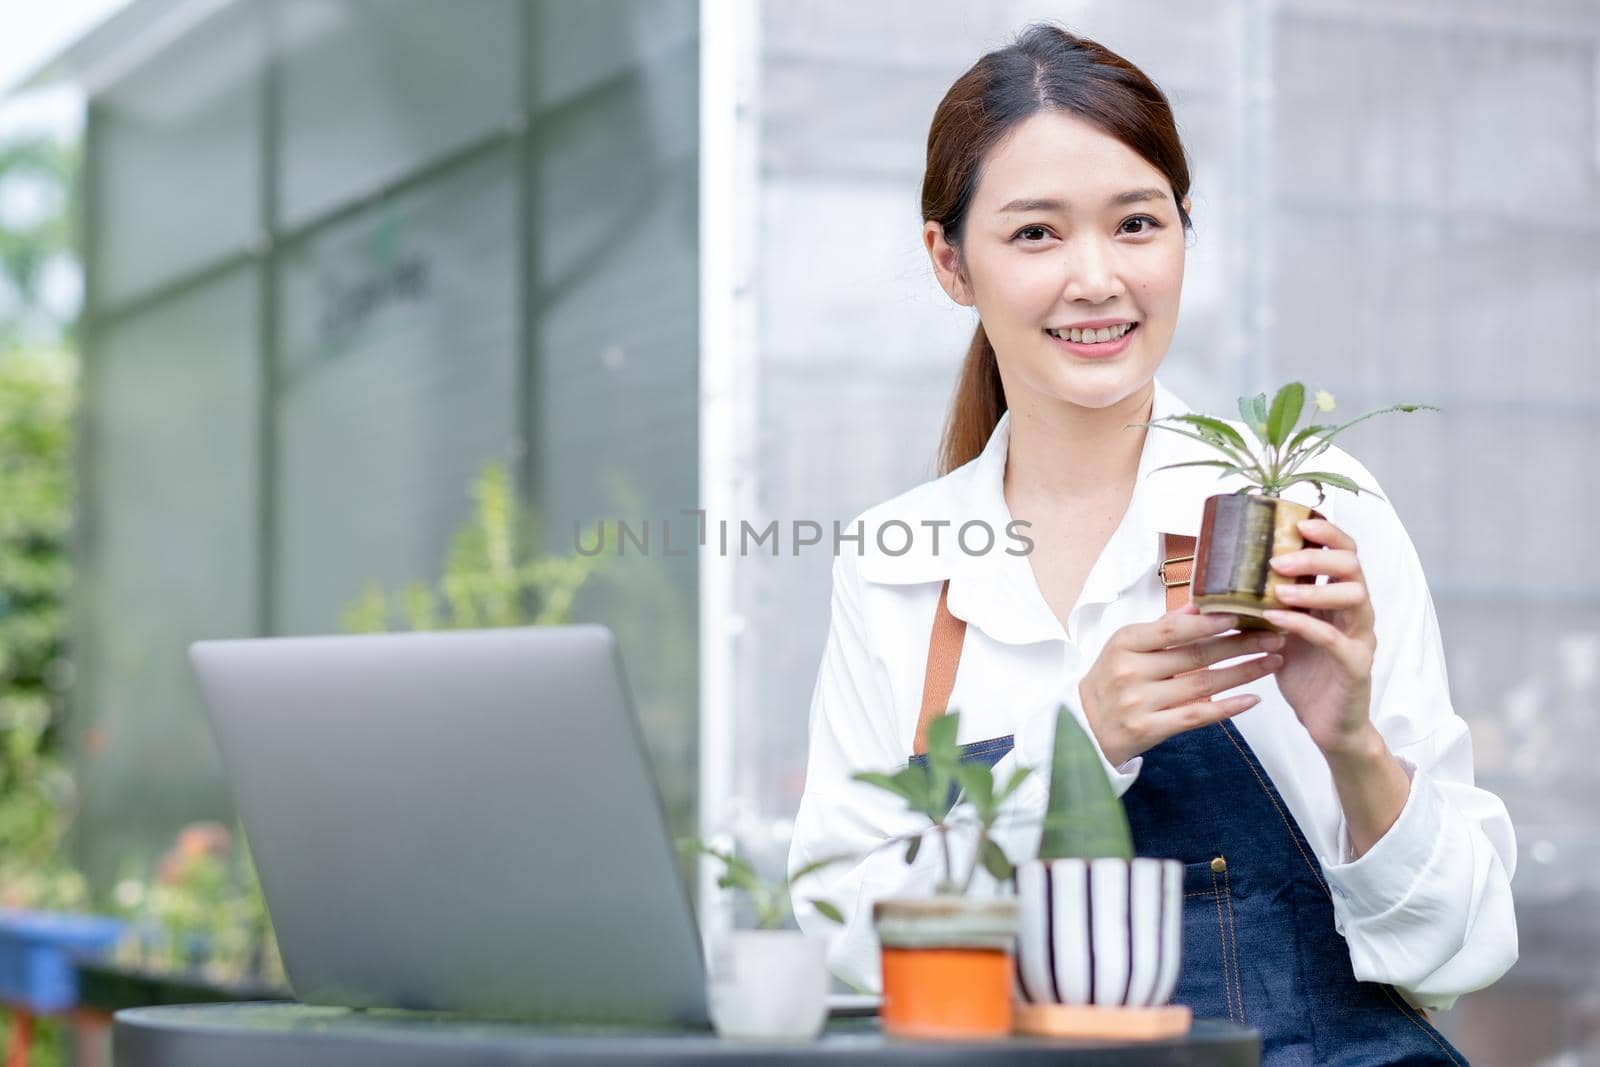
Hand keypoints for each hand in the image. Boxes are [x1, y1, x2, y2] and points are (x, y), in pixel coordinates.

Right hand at [1079, 603, 1285, 767]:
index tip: (1243, 615)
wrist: (1082, 726)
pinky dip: (1226, 707)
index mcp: (1124, 644)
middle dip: (1240, 645)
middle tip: (1274, 637)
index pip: (1172, 628)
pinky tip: (1252, 699)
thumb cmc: (1109, 681)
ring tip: (1272, 662)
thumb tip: (1200, 604)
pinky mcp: (1147, 729)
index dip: (1209, 622)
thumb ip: (1162, 627)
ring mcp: (1139, 702)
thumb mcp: (1125, 647)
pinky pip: (1195, 715)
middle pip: (1195, 655)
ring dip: (1243, 673)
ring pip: (1202, 684)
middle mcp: (1130, 671)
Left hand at [1262, 516, 1377, 757]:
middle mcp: (1355, 612)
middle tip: (1279, 559)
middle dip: (1317, 555)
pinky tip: (1277, 620)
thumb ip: (1264, 602)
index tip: (1298, 522)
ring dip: (1314, 588)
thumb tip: (1219, 577)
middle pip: (1353, 566)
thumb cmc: (1303, 672)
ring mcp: (1360, 638)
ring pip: (1354, 597)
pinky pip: (1334, 638)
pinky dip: (1305, 624)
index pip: (1344, 552)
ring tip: (1278, 589)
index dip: (1327, 533)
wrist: (1326, 724)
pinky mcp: (1356, 666)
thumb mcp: (1279, 629)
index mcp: (1339, 598)